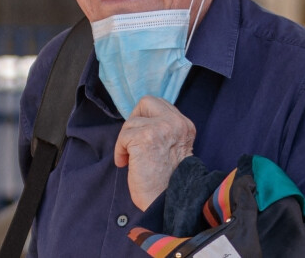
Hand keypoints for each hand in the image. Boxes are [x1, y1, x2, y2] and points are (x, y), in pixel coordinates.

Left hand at [114, 95, 195, 210]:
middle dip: (134, 119)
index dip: (146, 117)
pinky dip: (120, 150)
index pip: (160, 104)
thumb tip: (139, 119)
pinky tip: (126, 163)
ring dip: (126, 141)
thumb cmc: (167, 182)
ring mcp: (160, 128)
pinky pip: (123, 136)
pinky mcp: (145, 137)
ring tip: (131, 159)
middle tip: (132, 139)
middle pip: (146, 102)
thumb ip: (163, 129)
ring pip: (131, 122)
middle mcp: (175, 123)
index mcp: (184, 125)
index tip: (141, 133)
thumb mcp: (174, 146)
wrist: (169, 203)